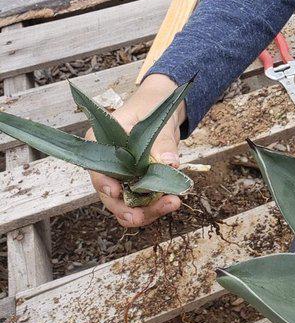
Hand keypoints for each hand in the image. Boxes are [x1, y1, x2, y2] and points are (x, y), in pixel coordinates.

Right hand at [85, 73, 185, 227]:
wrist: (162, 107)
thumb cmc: (151, 106)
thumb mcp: (156, 118)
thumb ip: (161, 141)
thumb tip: (169, 163)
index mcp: (100, 143)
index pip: (97, 168)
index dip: (104, 184)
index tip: (116, 192)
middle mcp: (107, 165)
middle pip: (109, 196)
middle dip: (127, 209)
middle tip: (143, 215)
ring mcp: (121, 177)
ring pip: (126, 205)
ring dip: (146, 211)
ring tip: (170, 204)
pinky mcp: (136, 184)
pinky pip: (141, 203)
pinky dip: (154, 206)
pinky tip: (170, 202)